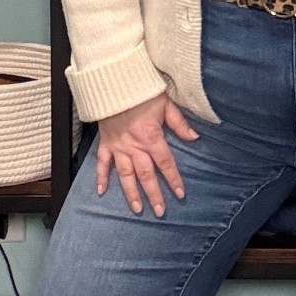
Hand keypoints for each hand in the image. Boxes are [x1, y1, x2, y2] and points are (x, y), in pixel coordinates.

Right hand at [95, 92, 196, 216]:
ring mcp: (118, 146)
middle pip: (146, 175)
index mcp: (151, 137)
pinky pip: (102, 163)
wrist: (113, 83)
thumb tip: (194, 137)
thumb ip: (179, 123)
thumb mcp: (165, 104)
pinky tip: (101, 192)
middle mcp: (134, 146)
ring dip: (131, 193)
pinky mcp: (105, 143)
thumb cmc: (141, 92)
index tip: (180, 194)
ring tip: (137, 209)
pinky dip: (101, 177)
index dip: (173, 179)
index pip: (165, 163)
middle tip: (160, 212)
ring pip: (125, 175)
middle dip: (154, 194)